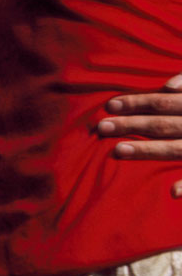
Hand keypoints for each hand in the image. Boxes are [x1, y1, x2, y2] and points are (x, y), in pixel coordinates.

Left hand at [103, 73, 181, 196]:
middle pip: (165, 124)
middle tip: (100, 126)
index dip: (137, 102)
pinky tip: (172, 190)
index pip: (165, 102)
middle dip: (132, 124)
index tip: (109, 105)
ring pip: (179, 149)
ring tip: (119, 151)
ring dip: (150, 150)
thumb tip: (169, 85)